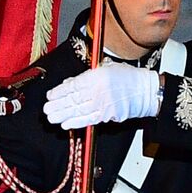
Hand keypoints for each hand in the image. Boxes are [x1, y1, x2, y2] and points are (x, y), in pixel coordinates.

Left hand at [43, 62, 160, 129]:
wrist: (145, 91)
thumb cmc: (127, 78)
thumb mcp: (107, 68)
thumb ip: (87, 76)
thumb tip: (70, 83)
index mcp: (98, 76)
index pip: (74, 85)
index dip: (60, 91)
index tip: (50, 95)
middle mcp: (99, 90)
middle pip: (74, 99)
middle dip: (58, 105)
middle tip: (47, 109)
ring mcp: (103, 104)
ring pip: (78, 111)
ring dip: (63, 115)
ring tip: (52, 117)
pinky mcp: (107, 116)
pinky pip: (88, 120)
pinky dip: (76, 122)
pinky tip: (66, 124)